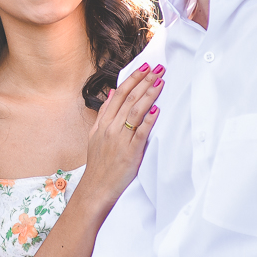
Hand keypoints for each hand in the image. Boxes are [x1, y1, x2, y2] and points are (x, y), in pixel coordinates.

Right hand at [79, 62, 164, 210]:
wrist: (96, 189)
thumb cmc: (99, 165)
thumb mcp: (95, 136)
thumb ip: (104, 114)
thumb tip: (111, 93)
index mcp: (103, 123)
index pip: (119, 94)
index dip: (132, 79)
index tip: (144, 67)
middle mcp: (111, 128)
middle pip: (128, 99)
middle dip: (144, 81)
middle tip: (158, 68)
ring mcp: (119, 140)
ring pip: (135, 111)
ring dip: (149, 94)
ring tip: (160, 81)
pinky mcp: (130, 152)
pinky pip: (140, 132)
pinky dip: (149, 120)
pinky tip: (157, 110)